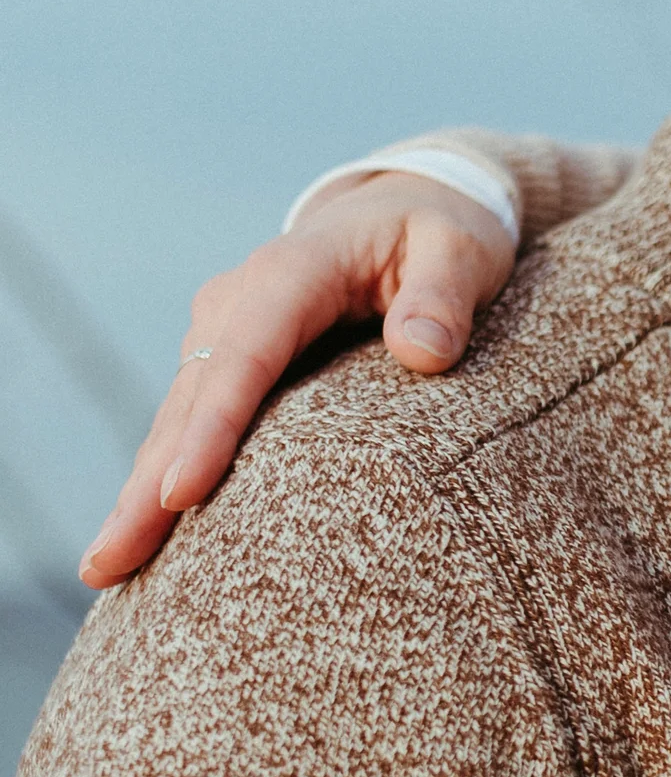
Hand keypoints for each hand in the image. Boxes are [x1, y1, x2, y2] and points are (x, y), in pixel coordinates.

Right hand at [81, 171, 514, 586]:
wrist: (406, 208)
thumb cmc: (440, 233)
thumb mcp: (460, 249)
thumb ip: (443, 297)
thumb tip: (423, 352)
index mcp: (291, 273)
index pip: (245, 357)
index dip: (211, 429)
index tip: (180, 495)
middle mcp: (239, 302)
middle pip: (188, 402)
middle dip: (144, 486)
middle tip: (106, 564)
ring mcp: (224, 331)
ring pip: (175, 420)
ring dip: (141, 494)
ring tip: (108, 568)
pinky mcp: (228, 359)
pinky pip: (191, 422)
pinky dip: (166, 476)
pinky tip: (147, 535)